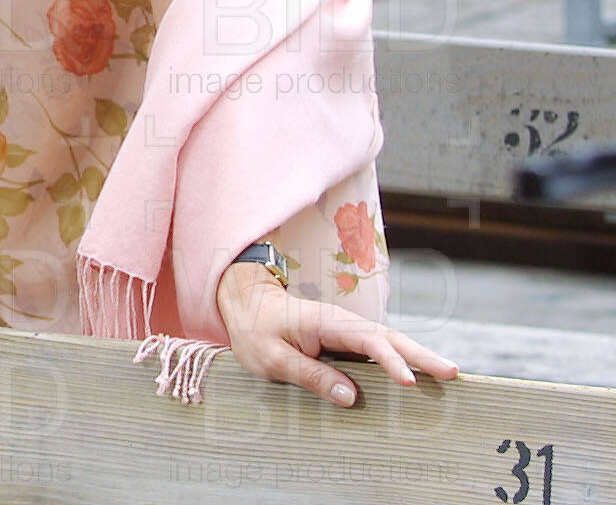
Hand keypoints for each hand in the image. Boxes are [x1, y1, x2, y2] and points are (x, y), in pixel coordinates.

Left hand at [215, 262, 458, 405]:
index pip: (367, 342)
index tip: (410, 382)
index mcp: (327, 323)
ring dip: (420, 358)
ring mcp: (349, 330)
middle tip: (453, 374)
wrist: (247, 304)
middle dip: (422, 356)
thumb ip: (310, 375)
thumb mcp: (272, 358)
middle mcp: (344, 323)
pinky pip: (381, 350)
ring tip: (450, 376)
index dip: (390, 362)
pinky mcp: (349, 340)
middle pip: (390, 338)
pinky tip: (421, 377)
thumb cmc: (256, 330)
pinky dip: (403, 360)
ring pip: (390, 343)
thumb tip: (351, 398)